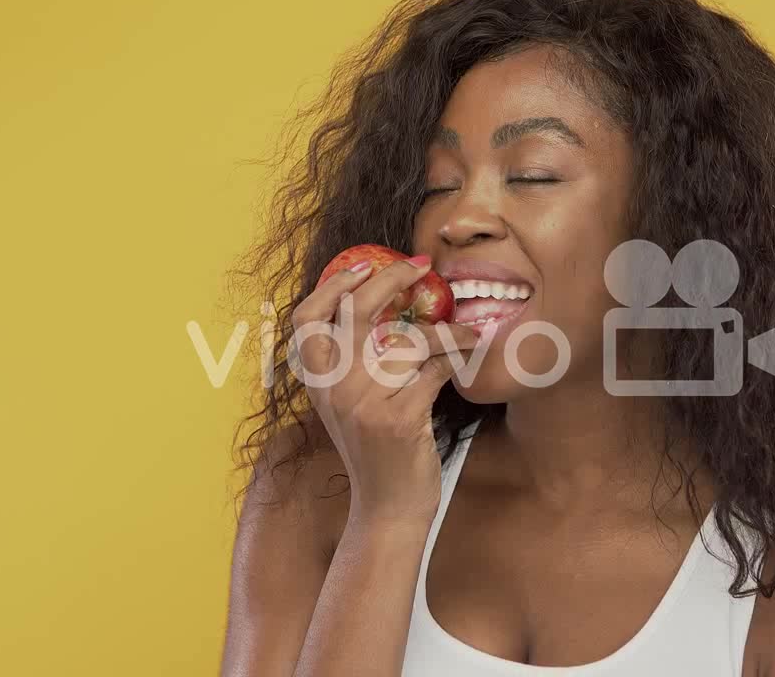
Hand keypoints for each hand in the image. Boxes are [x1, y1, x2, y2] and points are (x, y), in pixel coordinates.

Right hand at [289, 255, 483, 526]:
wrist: (387, 509)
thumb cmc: (378, 451)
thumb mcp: (351, 406)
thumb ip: (354, 364)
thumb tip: (385, 305)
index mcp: (317, 382)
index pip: (305, 318)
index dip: (332, 285)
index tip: (364, 264)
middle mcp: (333, 389)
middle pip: (355, 312)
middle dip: (391, 278)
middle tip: (421, 265)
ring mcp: (363, 404)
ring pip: (408, 340)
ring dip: (446, 331)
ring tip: (469, 331)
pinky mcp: (397, 419)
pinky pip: (434, 370)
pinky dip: (456, 360)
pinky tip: (467, 360)